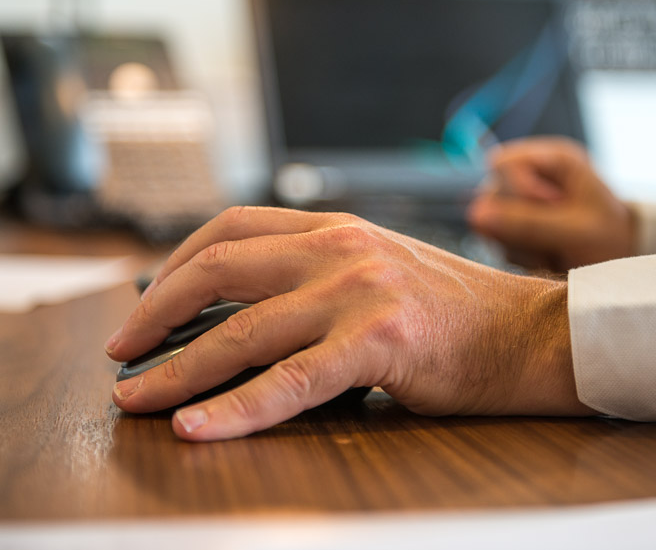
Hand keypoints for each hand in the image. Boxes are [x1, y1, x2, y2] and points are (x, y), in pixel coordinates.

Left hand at [105, 206, 593, 440]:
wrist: (532, 334)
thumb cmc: (455, 313)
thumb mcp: (379, 271)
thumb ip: (317, 275)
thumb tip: (243, 307)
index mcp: (336, 228)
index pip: (231, 227)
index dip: (174, 263)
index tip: (145, 301)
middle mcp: (340, 249)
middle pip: (218, 268)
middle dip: (156, 312)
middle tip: (122, 350)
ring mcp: (358, 293)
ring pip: (241, 331)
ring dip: (177, 369)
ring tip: (136, 398)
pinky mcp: (378, 343)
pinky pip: (290, 382)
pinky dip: (235, 408)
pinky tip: (197, 427)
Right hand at [466, 137, 636, 270]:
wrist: (621, 265)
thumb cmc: (609, 239)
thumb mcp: (575, 231)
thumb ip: (528, 224)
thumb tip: (475, 216)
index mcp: (554, 158)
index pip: (503, 163)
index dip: (518, 191)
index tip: (551, 208)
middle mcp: (532, 175)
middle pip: (492, 195)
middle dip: (518, 225)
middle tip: (553, 239)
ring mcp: (520, 201)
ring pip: (489, 223)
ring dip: (518, 244)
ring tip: (552, 251)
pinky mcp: (514, 225)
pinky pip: (496, 241)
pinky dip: (519, 255)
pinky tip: (545, 256)